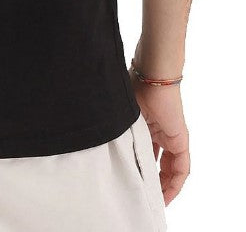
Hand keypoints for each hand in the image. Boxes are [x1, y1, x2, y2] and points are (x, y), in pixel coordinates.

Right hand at [128, 66, 189, 205]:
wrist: (151, 76)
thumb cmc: (133, 87)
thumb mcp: (121, 114)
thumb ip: (115, 128)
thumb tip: (95, 138)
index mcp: (146, 126)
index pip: (146, 153)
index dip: (142, 169)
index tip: (134, 182)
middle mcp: (160, 133)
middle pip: (160, 164)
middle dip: (155, 182)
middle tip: (146, 197)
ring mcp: (172, 137)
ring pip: (172, 168)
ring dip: (166, 186)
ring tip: (157, 200)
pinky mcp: (180, 140)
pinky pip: (182, 167)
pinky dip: (176, 182)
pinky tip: (168, 194)